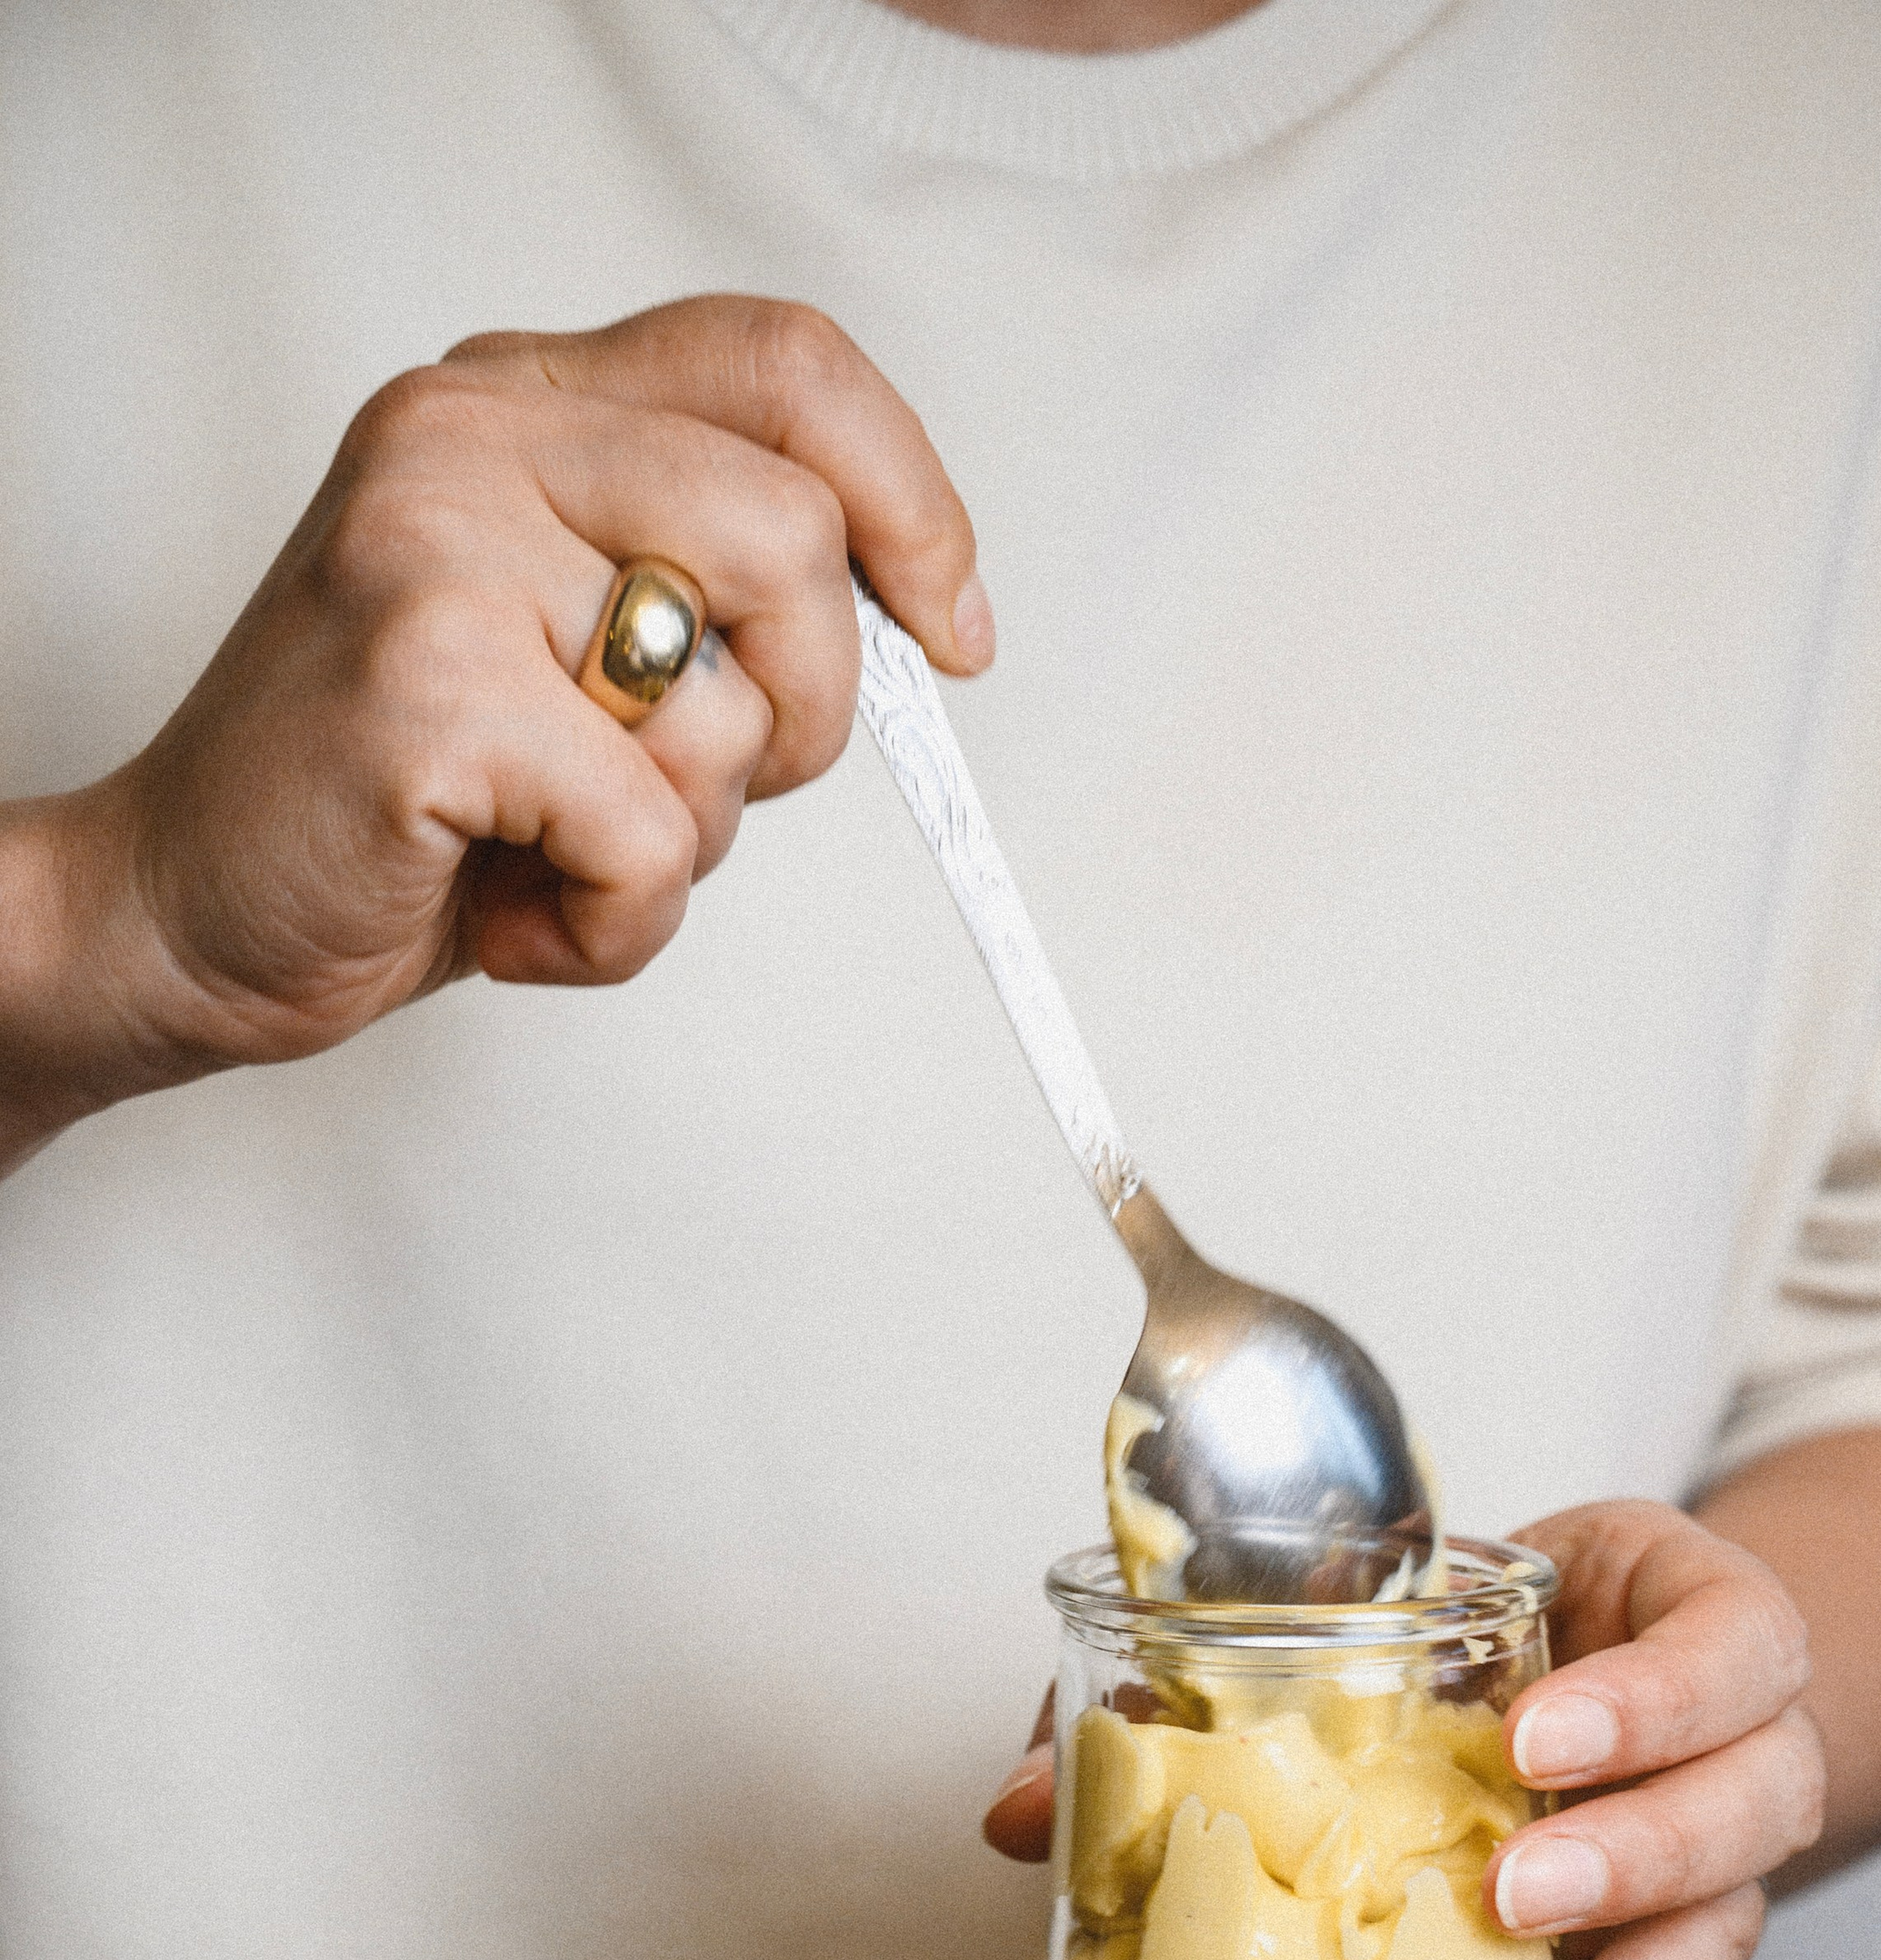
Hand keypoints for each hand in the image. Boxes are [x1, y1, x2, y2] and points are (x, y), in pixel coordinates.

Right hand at [0, 296, 986, 1152]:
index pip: (785, 366)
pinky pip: (653, 836)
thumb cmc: (395, 798)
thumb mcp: (567, 648)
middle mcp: (468, 442)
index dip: (911, 500)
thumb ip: (705, 588)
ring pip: (733, 704)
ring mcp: (437, 552)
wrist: (184, 907)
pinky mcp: (428, 689)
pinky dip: (618, 929)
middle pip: (795, 543)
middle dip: (803, 716)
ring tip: (562, 853)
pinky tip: (521, 923)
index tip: (953, 628)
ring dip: (689, 842)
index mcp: (515, 403)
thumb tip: (926, 616)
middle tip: (694, 795)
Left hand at [980, 1503, 1823, 1959]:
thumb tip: (1019, 1814)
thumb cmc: (1495, 1633)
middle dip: (1634, 1858)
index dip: (1653, 1698)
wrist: (1605, 1681)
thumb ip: (1211, 1679)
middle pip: (1750, 1812)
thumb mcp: (1392, 1607)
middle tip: (1510, 1896)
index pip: (1735, 1651)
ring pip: (1713, 1952)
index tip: (1533, 1737)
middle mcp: (1740, 1757)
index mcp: (1702, 1628)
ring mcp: (1715, 1876)